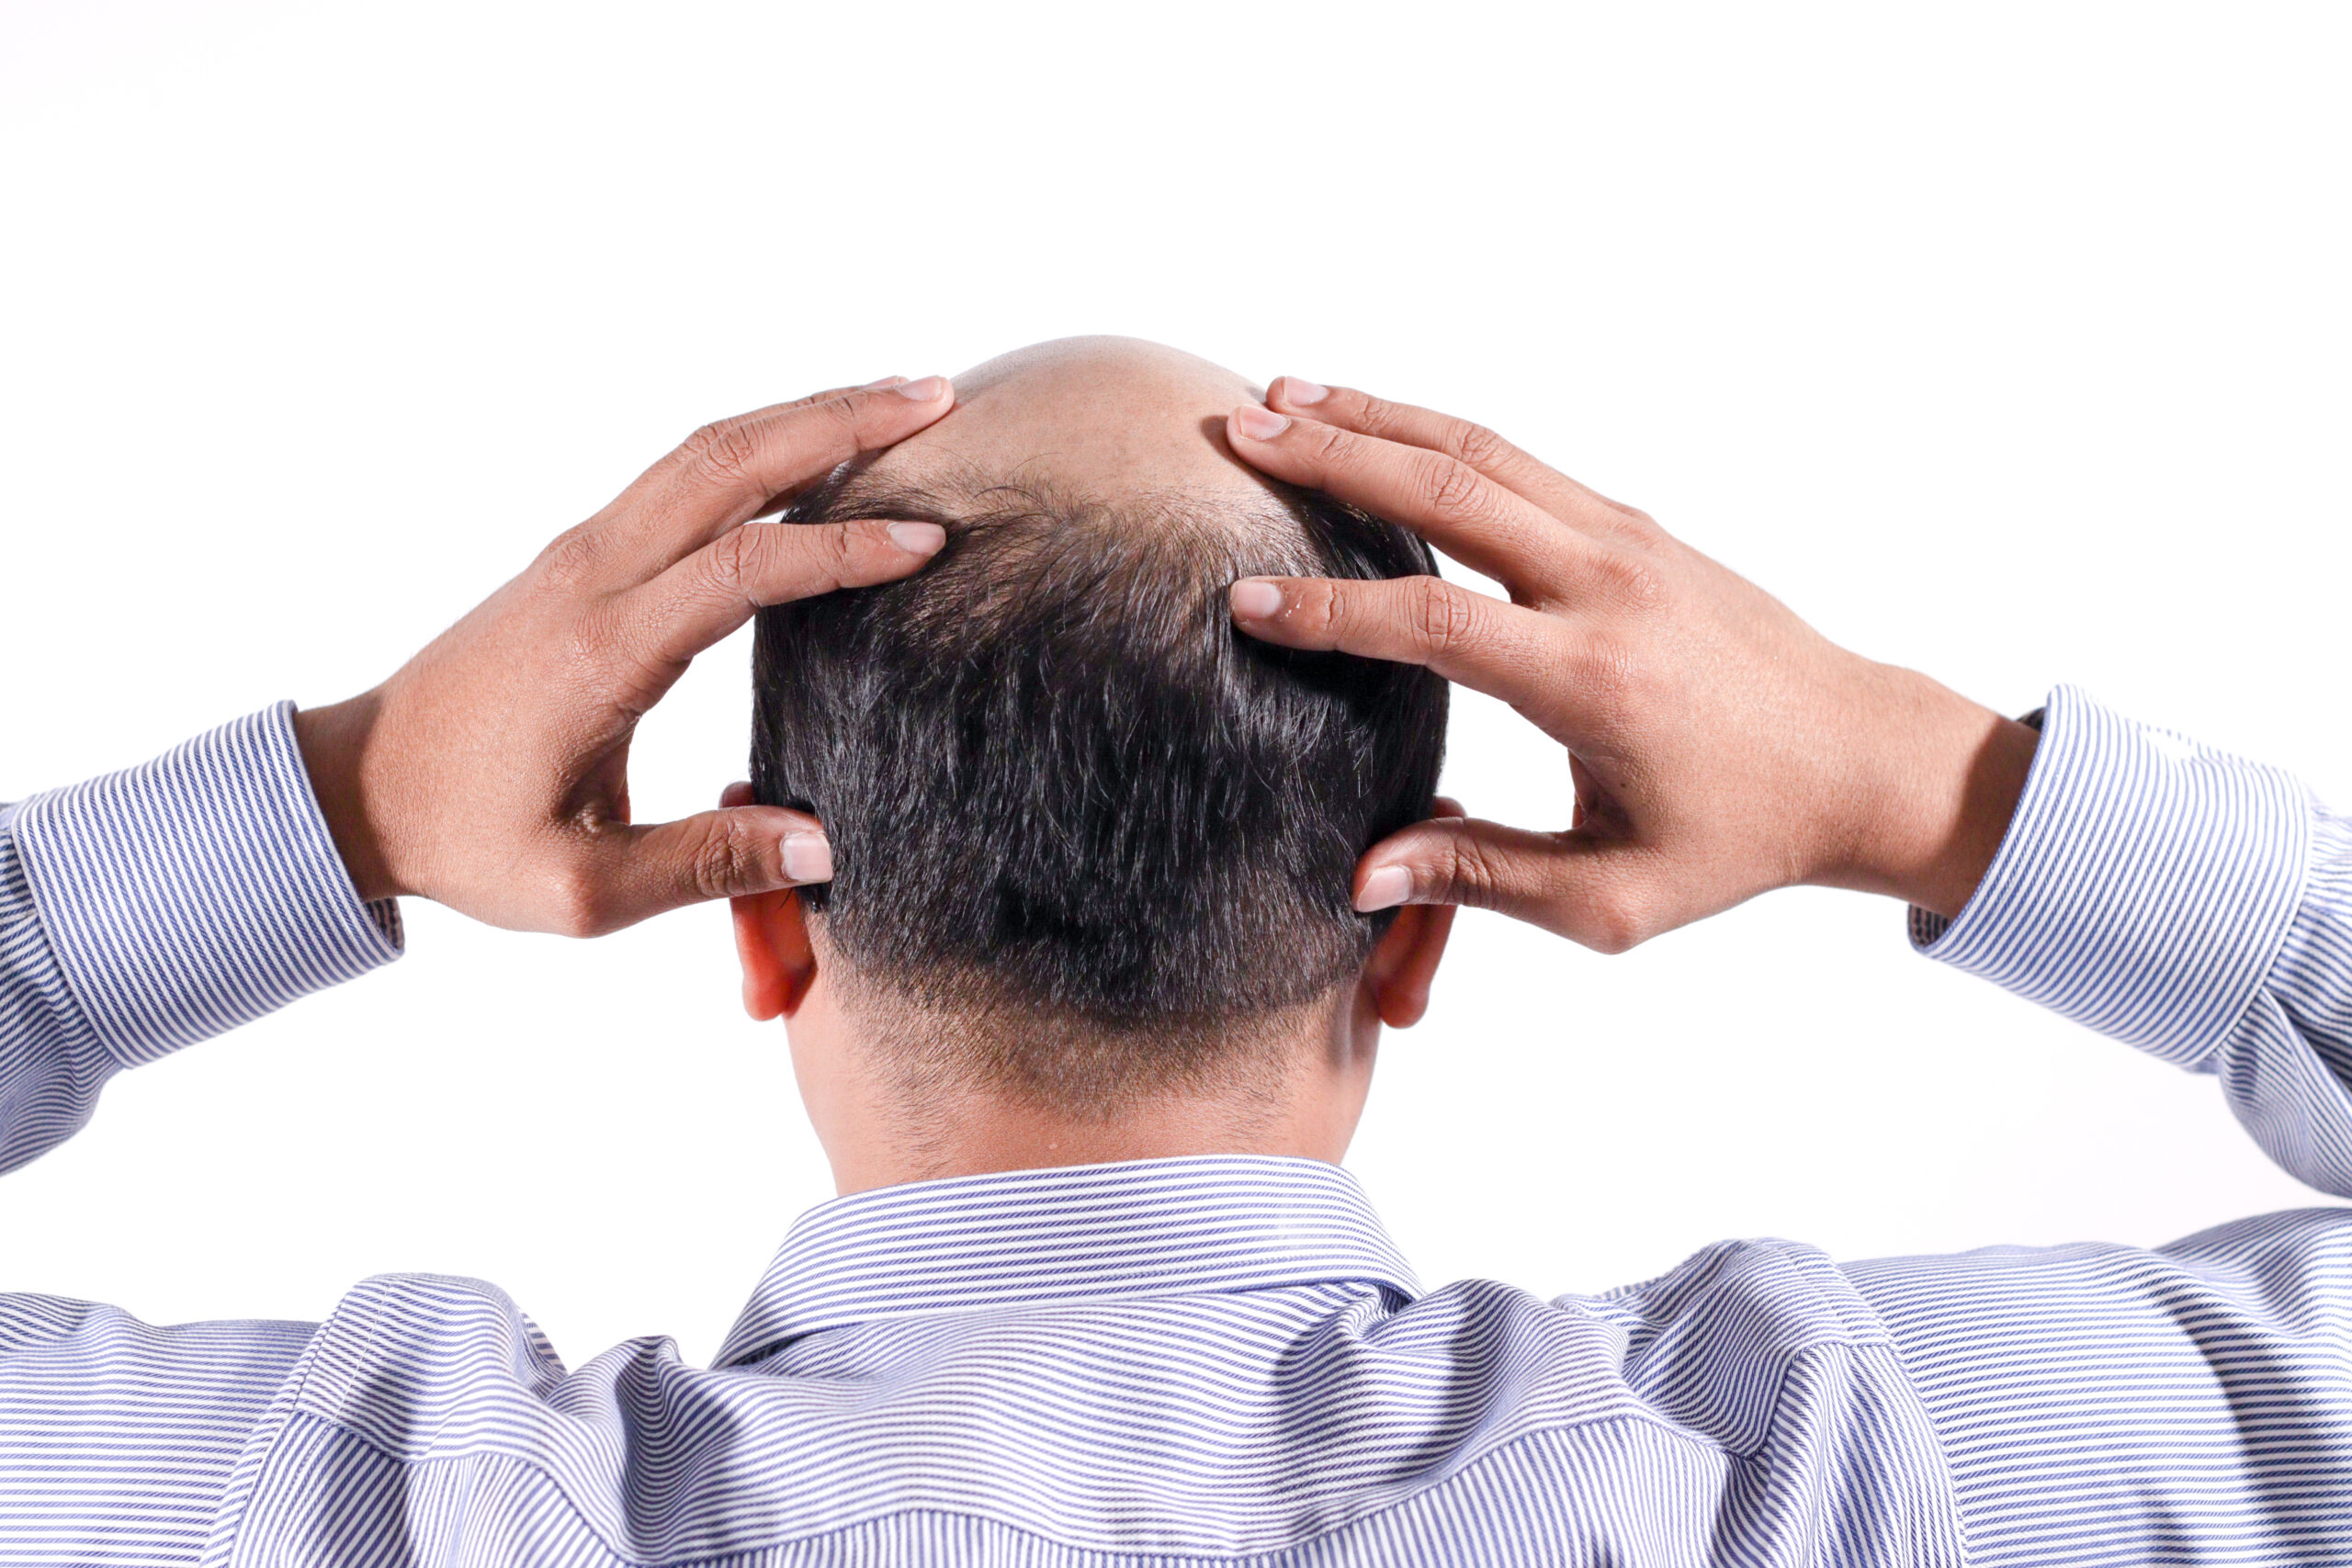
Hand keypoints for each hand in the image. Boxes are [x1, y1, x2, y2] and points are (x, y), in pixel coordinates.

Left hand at [293, 377, 954, 935]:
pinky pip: (682, 474)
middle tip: (939, 399)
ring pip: (704, 451)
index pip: (743, 568)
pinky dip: (760, 445)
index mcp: (602, 652)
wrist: (356, 787)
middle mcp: (592, 578)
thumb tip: (826, 845)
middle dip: (840, 420)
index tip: (929, 542)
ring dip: (803, 415)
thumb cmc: (465, 837)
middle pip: (727, 462)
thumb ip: (706, 864)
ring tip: (900, 401)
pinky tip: (815, 448)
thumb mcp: (582, 887)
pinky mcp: (580, 556)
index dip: (843, 550)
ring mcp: (581, 554)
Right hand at [1224, 381, 2038, 950]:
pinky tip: (1372, 423)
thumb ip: (1483, 880)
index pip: (1435, 622)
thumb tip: (1361, 876)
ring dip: (1375, 417)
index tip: (1246, 603)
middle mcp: (1607, 586)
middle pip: (1448, 491)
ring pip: (1481, 451)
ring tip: (1278, 394)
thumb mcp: (1613, 896)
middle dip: (1334, 455)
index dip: (1333, 611)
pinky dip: (1433, 432)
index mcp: (1594, 679)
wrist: (1861, 757)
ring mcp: (1625, 539)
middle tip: (1235, 431)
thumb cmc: (1740, 837)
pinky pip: (1515, 460)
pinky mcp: (1632, 526)